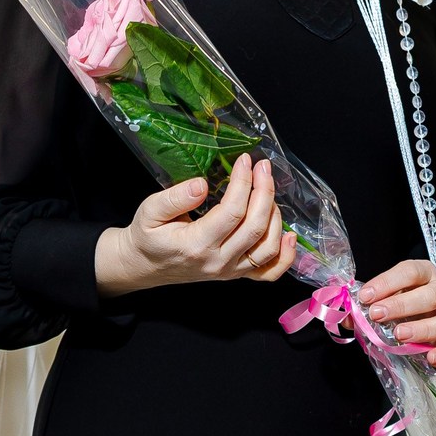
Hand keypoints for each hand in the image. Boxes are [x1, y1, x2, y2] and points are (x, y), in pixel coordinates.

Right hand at [95, 154, 298, 296]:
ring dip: (275, 216)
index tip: (244, 161)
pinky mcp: (236, 274)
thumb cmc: (148, 236)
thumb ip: (174, 198)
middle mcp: (218, 262)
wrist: (144, 265)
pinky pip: (268, 272)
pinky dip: (285, 256)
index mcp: (196, 245)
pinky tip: (290, 236)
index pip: (231, 212)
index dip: (243, 183)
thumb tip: (201, 185)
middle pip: (254, 228)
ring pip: (267, 248)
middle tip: (263, 167)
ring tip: (267, 191)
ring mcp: (230, 271)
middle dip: (264, 192)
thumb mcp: (149, 211)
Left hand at [358, 256, 435, 367]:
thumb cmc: (395, 302)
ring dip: (423, 329)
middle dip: (402, 305)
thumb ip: (363, 306)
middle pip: (430, 295)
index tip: (365, 296)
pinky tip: (430, 358)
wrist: (414, 316)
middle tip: (377, 315)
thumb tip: (346, 318)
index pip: (410, 272)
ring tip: (399, 335)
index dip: (387, 282)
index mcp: (424, 273)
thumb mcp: (380, 298)